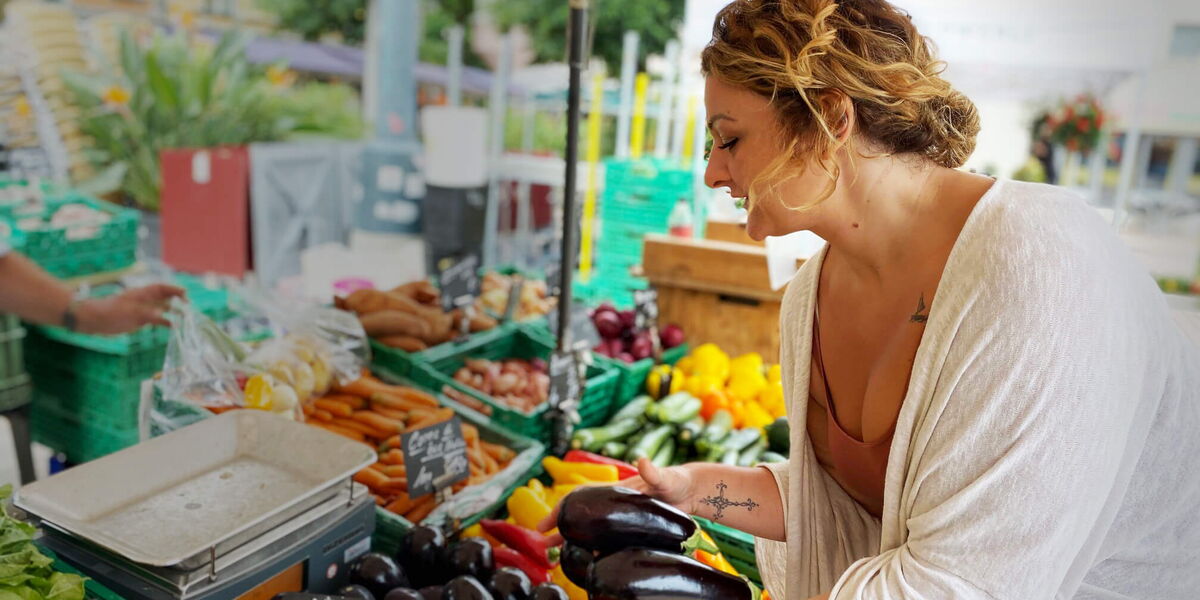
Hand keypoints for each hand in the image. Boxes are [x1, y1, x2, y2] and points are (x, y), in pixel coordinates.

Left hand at [75, 284, 184, 334]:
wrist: (93, 320)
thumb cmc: (109, 312)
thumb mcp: (129, 312)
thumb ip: (146, 313)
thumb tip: (163, 315)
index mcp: (141, 293)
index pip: (161, 288)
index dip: (173, 289)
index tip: (185, 293)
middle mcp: (144, 300)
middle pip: (165, 297)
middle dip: (178, 300)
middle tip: (189, 307)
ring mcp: (143, 310)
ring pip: (163, 309)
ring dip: (174, 312)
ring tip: (186, 317)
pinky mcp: (140, 320)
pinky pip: (157, 320)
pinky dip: (166, 322)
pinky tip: (174, 327)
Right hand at [537, 458, 696, 544]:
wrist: (692, 493)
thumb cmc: (677, 480)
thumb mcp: (666, 477)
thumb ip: (654, 471)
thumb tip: (642, 461)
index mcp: (615, 491)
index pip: (581, 498)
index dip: (561, 509)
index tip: (545, 522)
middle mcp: (614, 505)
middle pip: (581, 517)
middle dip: (560, 529)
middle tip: (542, 544)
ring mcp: (622, 519)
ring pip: (592, 531)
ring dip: (574, 541)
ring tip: (556, 557)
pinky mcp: (631, 530)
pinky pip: (609, 541)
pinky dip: (596, 550)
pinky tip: (589, 561)